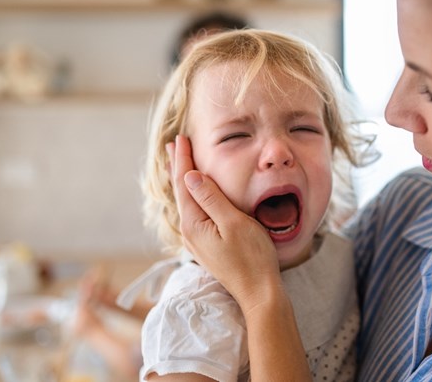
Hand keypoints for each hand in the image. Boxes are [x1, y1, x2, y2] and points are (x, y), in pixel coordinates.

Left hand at [169, 135, 283, 311]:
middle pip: (181, 192)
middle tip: (173, 144)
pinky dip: (193, 196)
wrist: (259, 292)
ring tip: (179, 164)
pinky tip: (194, 195)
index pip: (185, 183)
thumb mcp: (234, 223)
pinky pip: (195, 213)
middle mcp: (191, 232)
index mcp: (194, 223)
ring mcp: (198, 241)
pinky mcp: (207, 246)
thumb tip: (190, 176)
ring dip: (184, 181)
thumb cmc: (252, 257)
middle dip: (179, 167)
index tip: (180, 139)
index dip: (183, 159)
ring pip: (187, 203)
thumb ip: (211, 198)